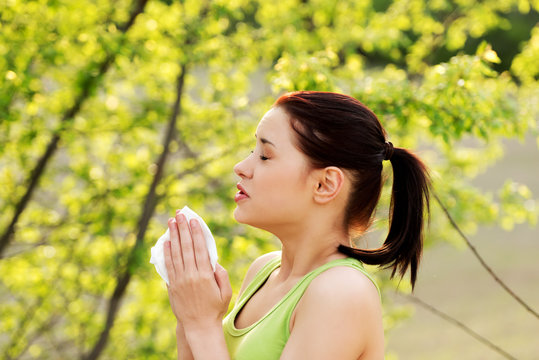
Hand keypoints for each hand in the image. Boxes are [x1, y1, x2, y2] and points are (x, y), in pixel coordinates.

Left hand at [164, 211, 231, 330]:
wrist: (198, 326)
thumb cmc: (215, 308)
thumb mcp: (226, 292)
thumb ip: (221, 274)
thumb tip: (213, 260)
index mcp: (205, 275)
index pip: (200, 249)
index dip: (196, 233)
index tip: (193, 220)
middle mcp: (191, 275)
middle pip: (186, 247)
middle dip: (183, 228)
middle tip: (180, 214)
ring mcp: (180, 280)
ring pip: (175, 253)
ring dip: (173, 236)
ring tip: (171, 222)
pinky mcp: (172, 285)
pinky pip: (168, 265)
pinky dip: (167, 252)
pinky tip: (166, 241)